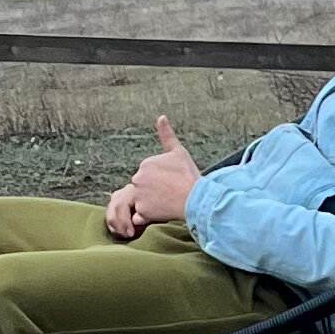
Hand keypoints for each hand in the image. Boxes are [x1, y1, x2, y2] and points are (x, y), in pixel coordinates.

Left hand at [104, 115, 200, 238]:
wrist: (197, 198)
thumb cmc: (189, 175)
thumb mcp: (179, 152)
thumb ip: (167, 135)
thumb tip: (161, 117)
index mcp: (145, 163)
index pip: (148, 174)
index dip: (161, 179)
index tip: (172, 182)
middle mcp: (138, 178)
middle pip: (143, 187)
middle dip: (154, 190)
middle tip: (170, 193)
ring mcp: (139, 195)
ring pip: (142, 201)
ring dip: (151, 203)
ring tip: (167, 202)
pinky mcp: (142, 211)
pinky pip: (140, 216)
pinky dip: (148, 216)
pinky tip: (162, 212)